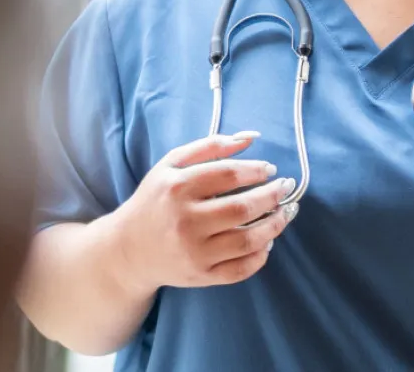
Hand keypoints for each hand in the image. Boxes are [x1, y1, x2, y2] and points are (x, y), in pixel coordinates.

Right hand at [99, 131, 299, 293]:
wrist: (128, 249)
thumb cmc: (155, 200)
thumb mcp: (171, 165)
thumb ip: (210, 146)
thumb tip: (251, 137)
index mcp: (176, 188)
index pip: (228, 175)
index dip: (256, 170)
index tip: (270, 169)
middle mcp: (185, 221)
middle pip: (242, 208)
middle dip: (272, 196)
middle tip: (285, 188)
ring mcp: (194, 252)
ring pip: (247, 240)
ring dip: (274, 225)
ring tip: (284, 213)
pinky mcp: (201, 276)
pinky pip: (240, 269)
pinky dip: (260, 256)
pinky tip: (267, 242)